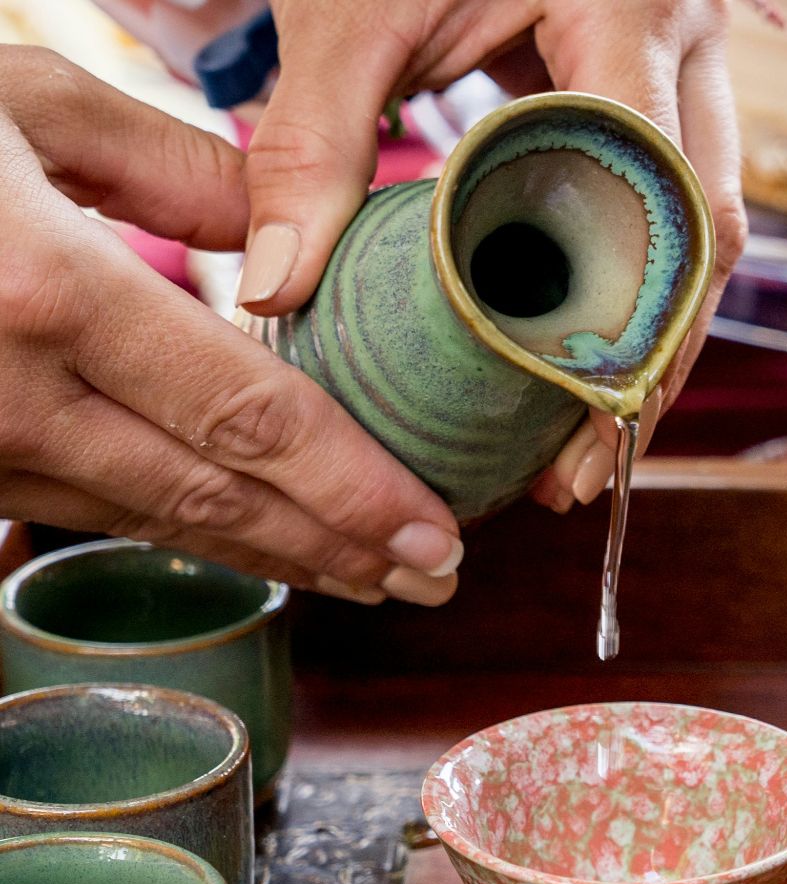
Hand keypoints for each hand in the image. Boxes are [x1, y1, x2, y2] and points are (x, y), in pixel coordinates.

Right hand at [0, 47, 460, 604]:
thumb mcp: (13, 97)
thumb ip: (164, 164)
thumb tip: (281, 229)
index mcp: (45, 293)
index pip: (246, 418)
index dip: (354, 488)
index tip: (438, 532)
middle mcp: (6, 396)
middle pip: (214, 499)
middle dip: (339, 549)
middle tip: (438, 580)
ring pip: (151, 521)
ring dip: (273, 556)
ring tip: (371, 574)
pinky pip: (81, 509)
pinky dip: (180, 531)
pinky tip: (248, 541)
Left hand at [232, 0, 747, 512]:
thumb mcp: (357, 11)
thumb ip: (315, 137)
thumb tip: (280, 290)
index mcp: (632, 12)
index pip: (658, 188)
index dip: (630, 315)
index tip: (575, 412)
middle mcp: (689, 49)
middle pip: (707, 237)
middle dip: (651, 362)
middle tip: (583, 465)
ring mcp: (691, 77)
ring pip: (707, 237)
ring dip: (653, 343)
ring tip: (583, 444)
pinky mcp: (666, 102)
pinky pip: (676, 215)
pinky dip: (635, 296)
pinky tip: (580, 365)